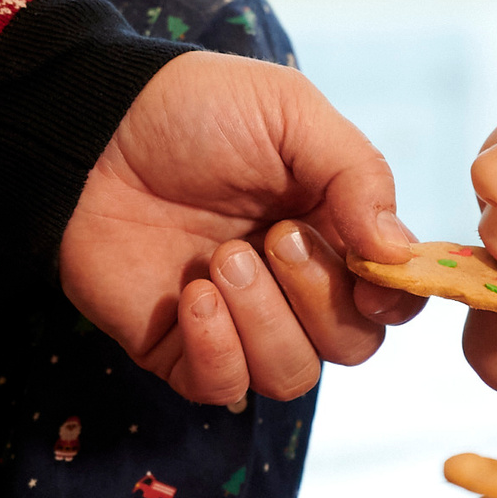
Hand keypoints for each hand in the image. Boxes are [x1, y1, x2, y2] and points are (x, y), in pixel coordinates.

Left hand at [61, 51, 424, 404]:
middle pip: (350, 345)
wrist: (97, 125)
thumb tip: (400, 256)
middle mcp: (291, 287)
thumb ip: (359, 175)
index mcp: (331, 232)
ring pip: (290, 376)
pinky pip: (223, 388)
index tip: (369, 272)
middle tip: (273, 237)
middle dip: (318, 297)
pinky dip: (217, 350)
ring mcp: (235, 322)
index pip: (389, 298)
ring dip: (264, 321)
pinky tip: (192, 296)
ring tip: (222, 261)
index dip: (390, 298)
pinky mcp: (178, 348)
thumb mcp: (291, 114)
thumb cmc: (195, 108)